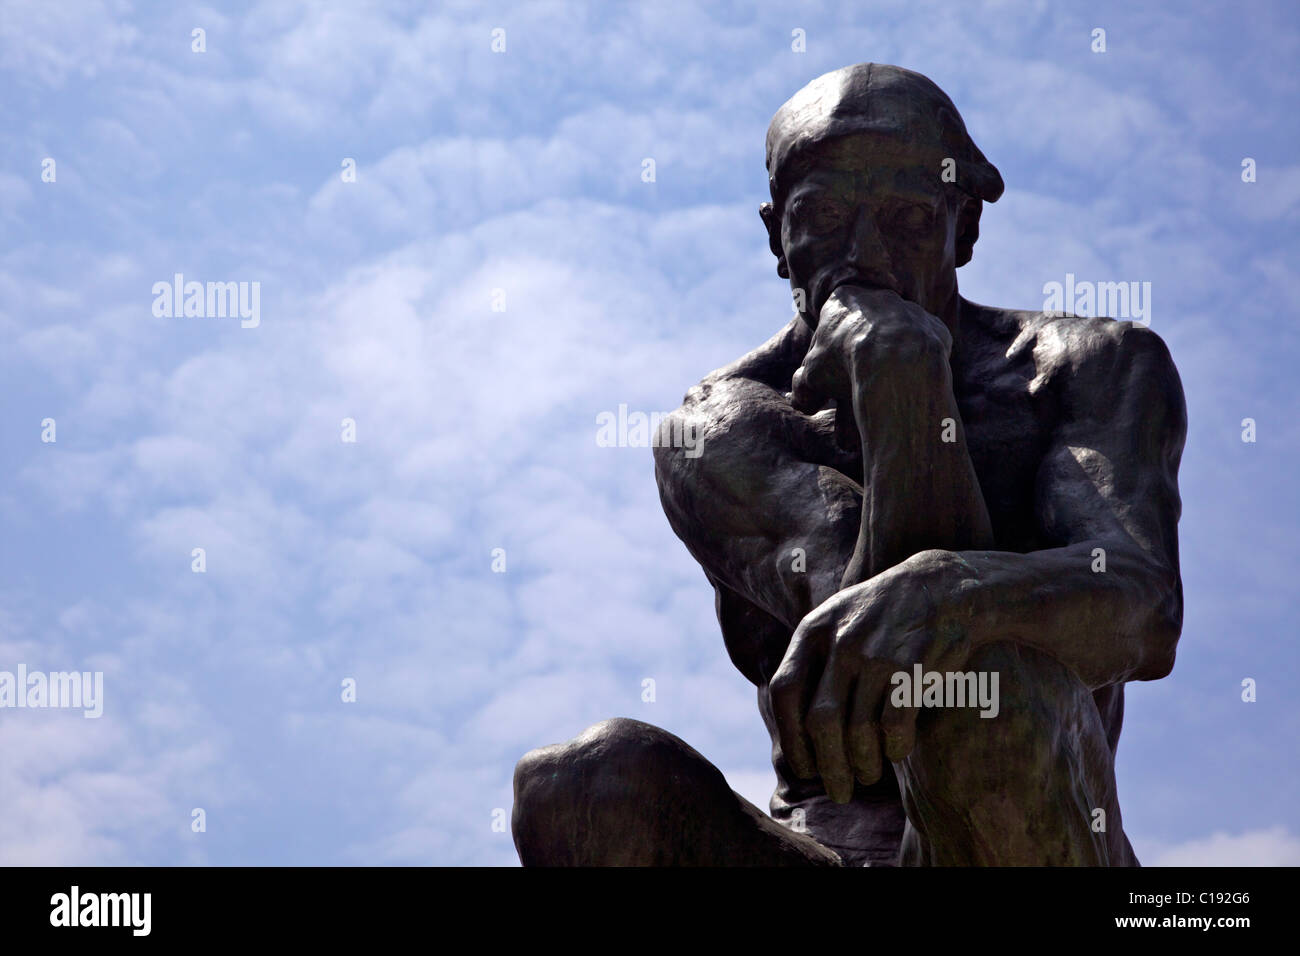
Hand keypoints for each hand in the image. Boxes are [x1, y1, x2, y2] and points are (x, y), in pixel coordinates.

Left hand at [769, 550, 972, 802]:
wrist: (943, 586)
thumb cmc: (883, 618)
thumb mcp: (837, 622)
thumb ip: (812, 663)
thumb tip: (789, 728)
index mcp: (813, 631)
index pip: (784, 693)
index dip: (790, 737)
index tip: (803, 767)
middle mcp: (840, 642)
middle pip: (819, 722)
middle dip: (827, 766)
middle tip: (839, 791)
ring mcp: (876, 654)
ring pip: (856, 730)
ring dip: (861, 764)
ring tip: (867, 776)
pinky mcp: (912, 666)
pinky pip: (894, 725)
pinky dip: (893, 748)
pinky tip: (896, 753)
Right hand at [789, 284, 952, 416]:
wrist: (894, 362)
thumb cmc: (845, 362)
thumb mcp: (812, 376)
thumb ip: (803, 385)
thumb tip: (801, 401)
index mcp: (844, 299)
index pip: (834, 317)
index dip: (832, 344)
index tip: (833, 365)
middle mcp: (879, 297)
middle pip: (868, 323)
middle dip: (864, 347)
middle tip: (859, 377)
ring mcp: (910, 310)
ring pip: (899, 334)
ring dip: (893, 355)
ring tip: (887, 384)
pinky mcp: (934, 329)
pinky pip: (924, 346)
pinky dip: (917, 361)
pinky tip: (910, 381)